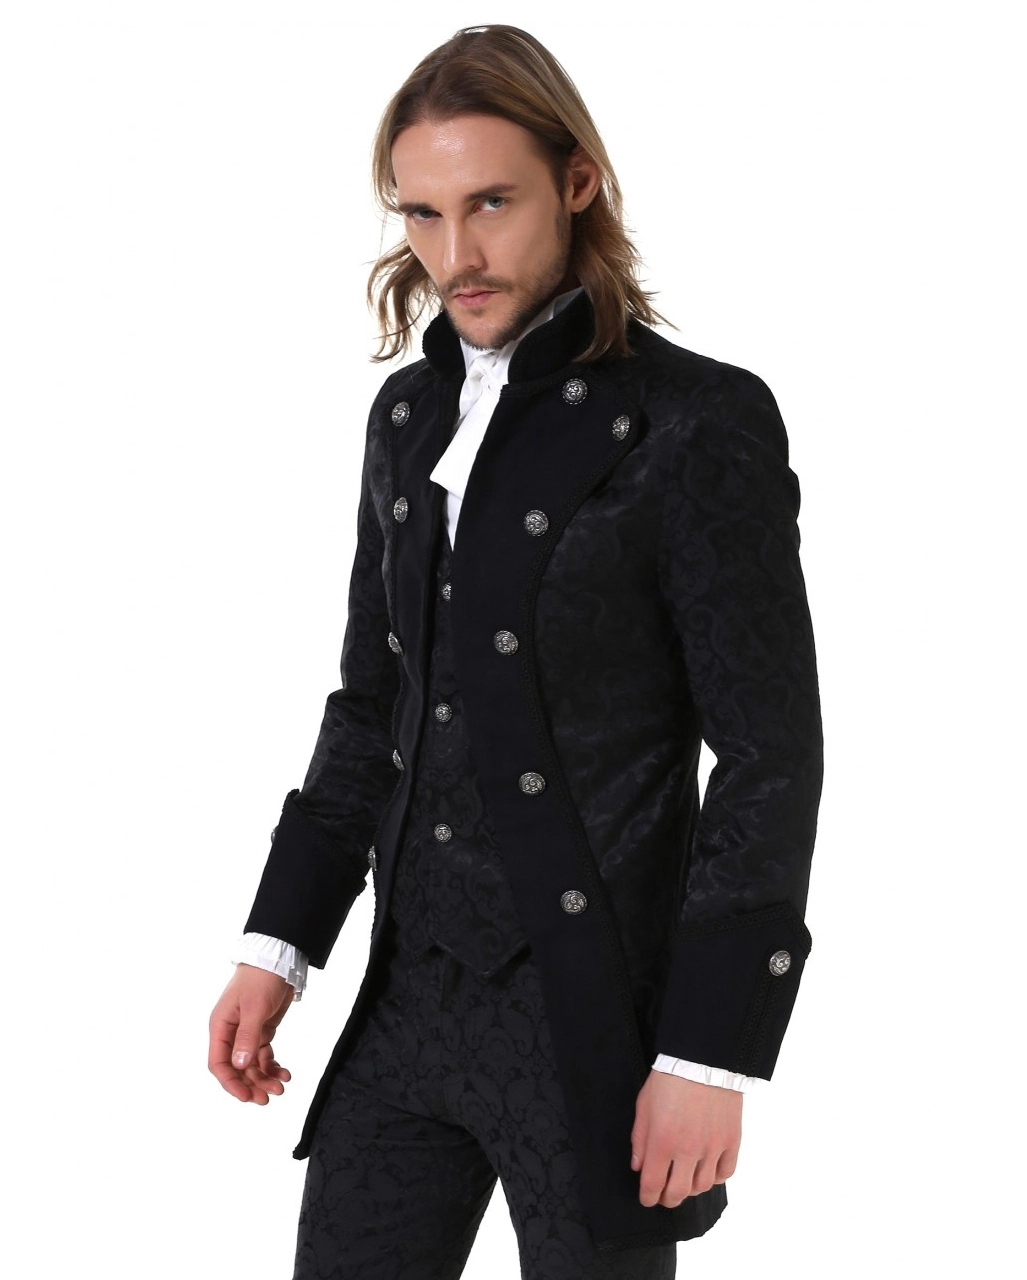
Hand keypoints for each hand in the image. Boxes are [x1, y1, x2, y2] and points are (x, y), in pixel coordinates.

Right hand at [208, 963, 294, 1103]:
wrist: (278, 961)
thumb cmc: (261, 978)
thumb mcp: (254, 1007)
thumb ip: (247, 1037)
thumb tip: (240, 1065)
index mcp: (221, 1027)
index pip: (219, 1063)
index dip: (231, 1082)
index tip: (246, 1096)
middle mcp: (231, 1033)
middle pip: (237, 1068)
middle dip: (251, 1084)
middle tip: (268, 1097)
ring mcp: (246, 1033)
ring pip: (251, 1065)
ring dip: (264, 1078)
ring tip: (281, 1087)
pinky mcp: (262, 1031)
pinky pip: (263, 1055)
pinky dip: (272, 1066)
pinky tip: (284, 1073)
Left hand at [630, 1070, 741, 1206]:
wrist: (702, 1059)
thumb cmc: (669, 1079)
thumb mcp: (644, 1105)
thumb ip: (640, 1139)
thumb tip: (638, 1166)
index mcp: (662, 1142)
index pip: (653, 1185)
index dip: (648, 1198)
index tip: (647, 1198)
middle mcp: (688, 1150)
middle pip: (678, 1193)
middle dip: (667, 1199)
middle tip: (664, 1195)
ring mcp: (712, 1147)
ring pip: (702, 1187)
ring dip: (691, 1188)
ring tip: (685, 1179)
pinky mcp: (731, 1141)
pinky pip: (726, 1173)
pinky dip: (715, 1177)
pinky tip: (707, 1170)